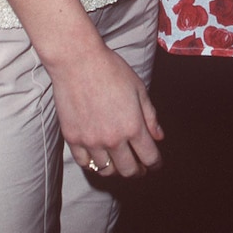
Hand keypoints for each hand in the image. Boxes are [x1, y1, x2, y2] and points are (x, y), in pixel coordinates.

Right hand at [52, 45, 163, 179]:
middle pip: (129, 170)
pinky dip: (93, 164)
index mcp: (132, 126)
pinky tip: (98, 156)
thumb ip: (150, 115)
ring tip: (119, 162)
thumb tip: (158, 136)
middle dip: (138, 171)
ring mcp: (91, 141)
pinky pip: (84, 163)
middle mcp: (113, 139)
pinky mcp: (73, 138)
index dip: (155, 163)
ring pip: (106, 171)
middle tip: (139, 167)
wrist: (78, 61)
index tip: (155, 163)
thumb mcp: (138, 88)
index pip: (149, 157)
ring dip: (116, 169)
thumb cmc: (110, 69)